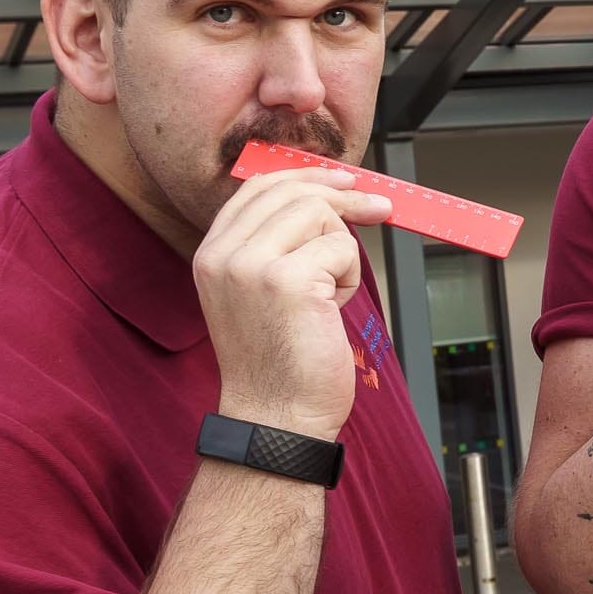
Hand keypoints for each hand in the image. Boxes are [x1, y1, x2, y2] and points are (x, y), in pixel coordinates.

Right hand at [192, 167, 391, 442]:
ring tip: (328, 296)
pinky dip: (350, 278)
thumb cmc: (279, 364)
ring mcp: (253, 265)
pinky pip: (341, 249)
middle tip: (380, 207)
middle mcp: (224, 254)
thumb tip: (326, 200)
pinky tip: (330, 310)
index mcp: (212, 254)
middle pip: (294, 192)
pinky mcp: (289, 281)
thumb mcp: (260, 294)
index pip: (259, 188)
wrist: (276, 417)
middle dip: (345, 196)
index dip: (307, 176)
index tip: (345, 180)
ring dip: (341, 252)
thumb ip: (274, 246)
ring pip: (321, 215)